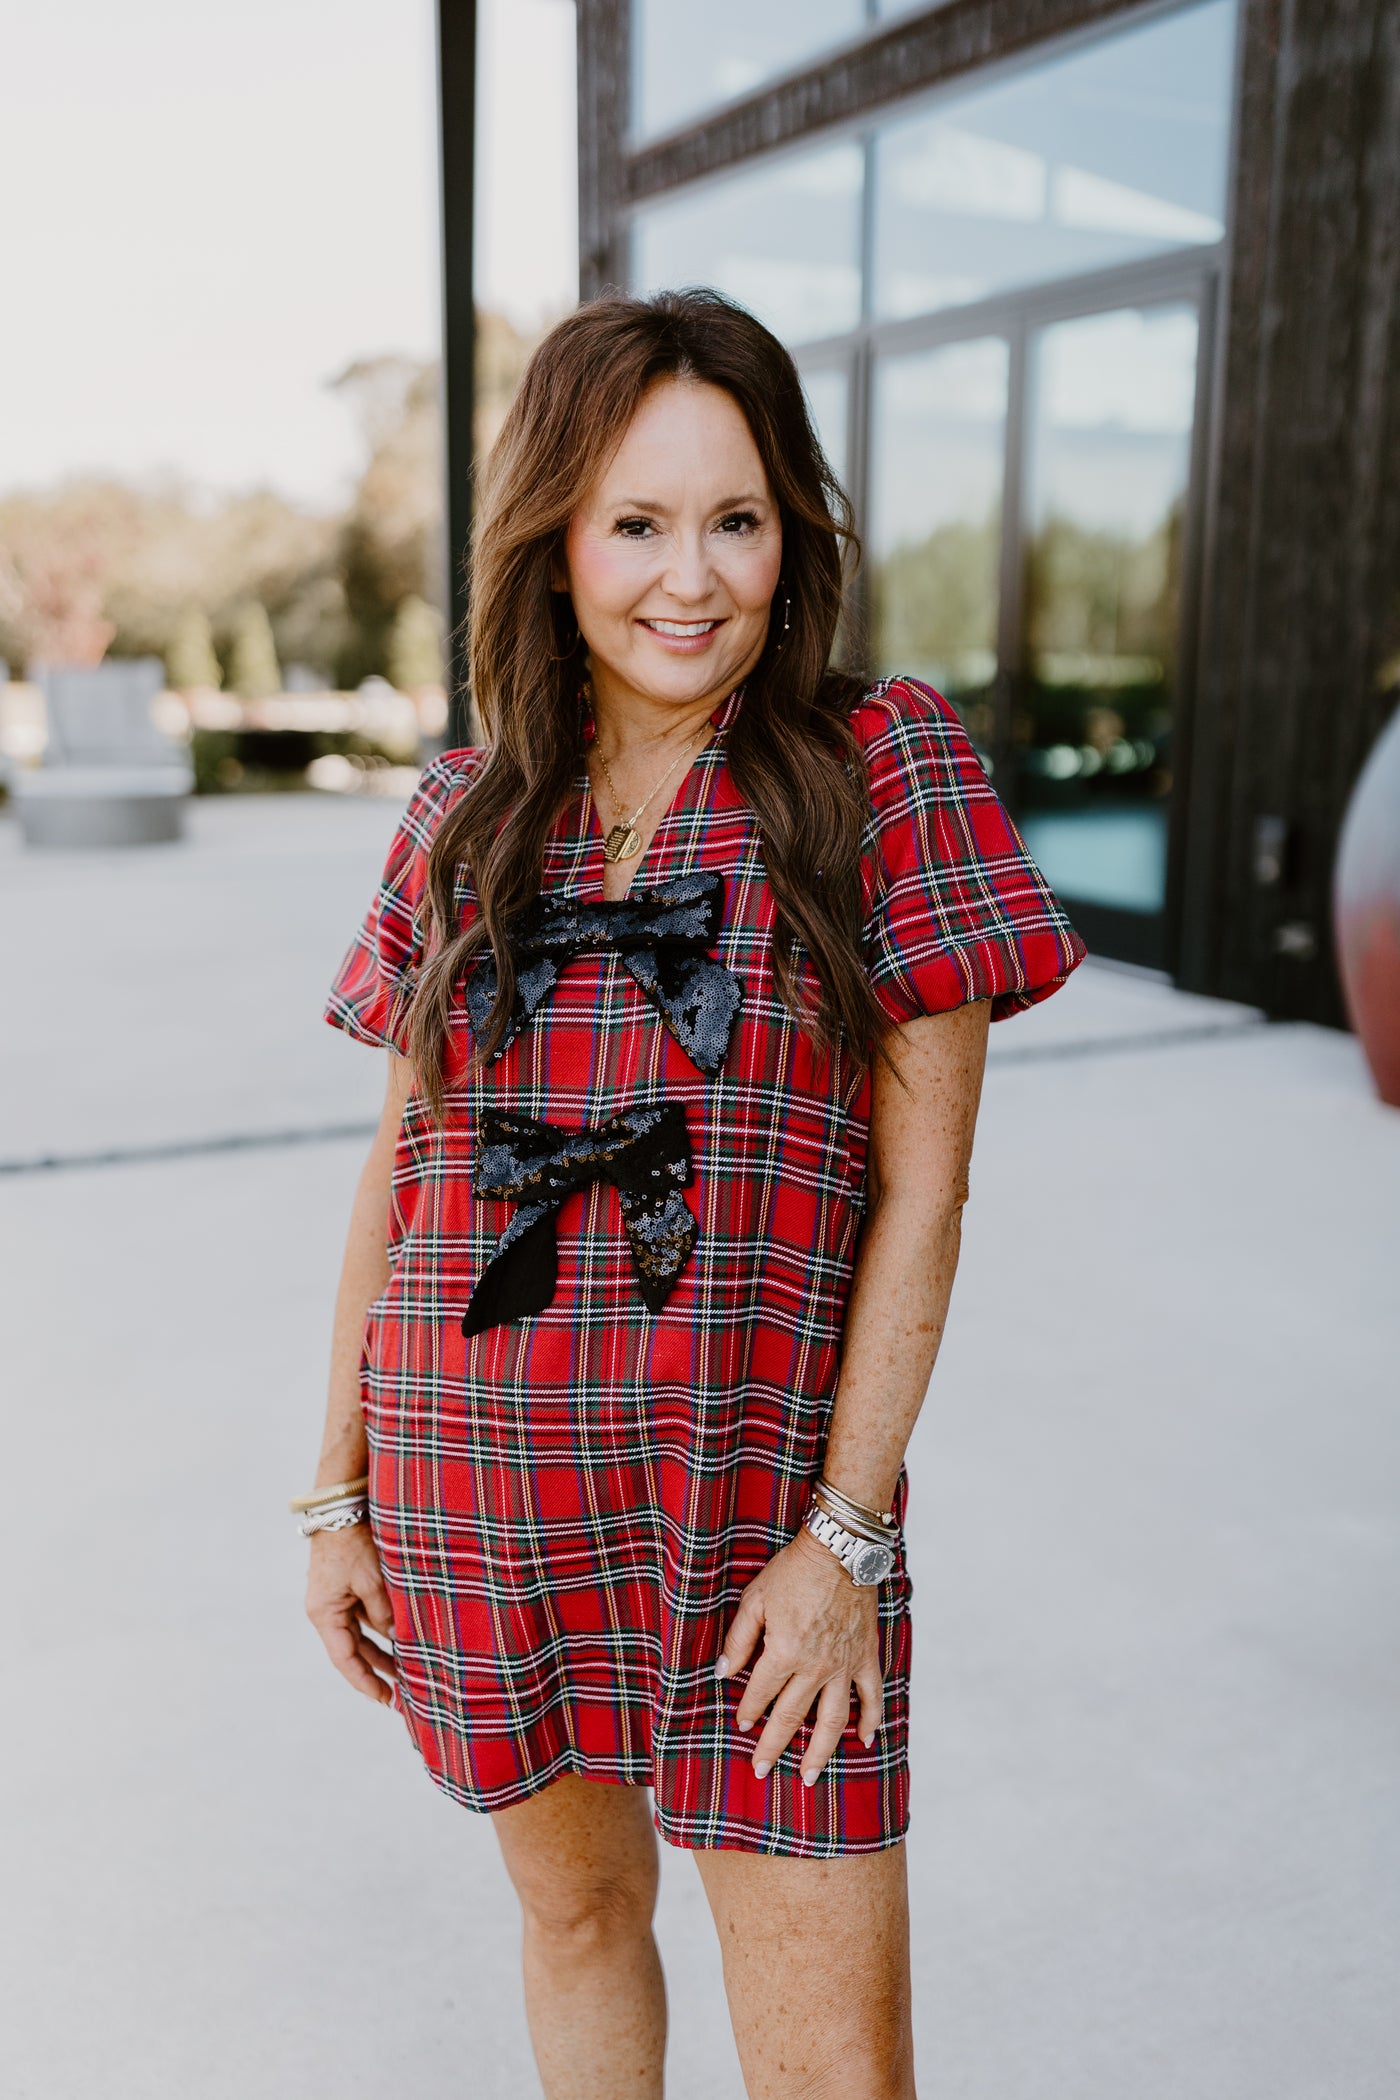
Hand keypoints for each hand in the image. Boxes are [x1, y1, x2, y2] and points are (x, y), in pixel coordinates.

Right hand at [305, 1523, 397, 1706]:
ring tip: (408, 1669)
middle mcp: (327, 1609)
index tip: (386, 1700)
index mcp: (324, 1613)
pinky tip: (402, 1636)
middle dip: (378, 1670)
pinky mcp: (346, 1585)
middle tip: (403, 1692)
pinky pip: (364, 1615)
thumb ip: (385, 1614)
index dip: (366, 1682)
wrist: (342, 1504)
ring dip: (382, 1650)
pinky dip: (382, 1627)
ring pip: (360, 1634)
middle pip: (353, 1650)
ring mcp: (336, 1597)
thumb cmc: (354, 1541)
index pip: (345, 1659)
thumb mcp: (373, 1581)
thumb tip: (397, 1641)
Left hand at [716, 1525, 882, 1786]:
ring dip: (821, 1752)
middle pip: (792, 1717)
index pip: (761, 1694)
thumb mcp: (755, 1600)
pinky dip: (870, 1720)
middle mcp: (815, 1667)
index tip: (742, 1726)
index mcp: (784, 1652)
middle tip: (761, 1770)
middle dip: (774, 1746)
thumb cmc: (793, 1573)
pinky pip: (871, 1696)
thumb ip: (738, 1640)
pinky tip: (865, 1740)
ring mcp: (844, 1665)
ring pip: (833, 1720)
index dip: (748, 1712)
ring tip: (809, 1776)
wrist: (840, 1551)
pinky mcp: (865, 1657)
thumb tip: (723, 1674)